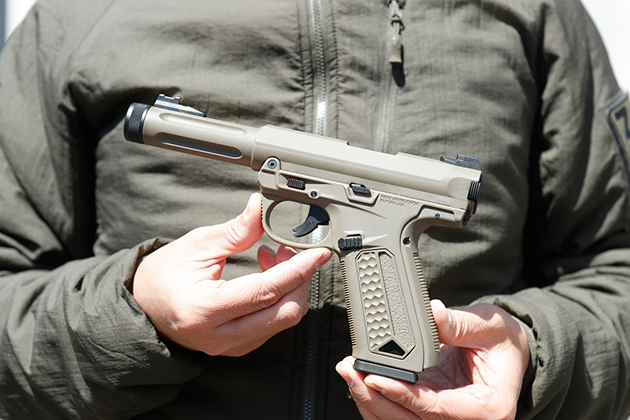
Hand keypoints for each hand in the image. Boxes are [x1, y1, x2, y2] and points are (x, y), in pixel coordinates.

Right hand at [132, 193, 331, 356]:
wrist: (143, 308)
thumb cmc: (163, 276)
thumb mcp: (196, 245)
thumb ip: (235, 231)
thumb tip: (261, 207)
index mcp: (205, 309)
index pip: (266, 291)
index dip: (297, 270)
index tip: (318, 253)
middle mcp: (220, 335)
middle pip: (284, 313)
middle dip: (299, 279)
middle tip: (293, 250)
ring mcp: (230, 346)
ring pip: (282, 321)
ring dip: (289, 288)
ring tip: (274, 256)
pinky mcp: (238, 347)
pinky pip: (272, 325)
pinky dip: (279, 299)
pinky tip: (267, 275)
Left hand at [336, 300, 529, 419]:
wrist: (508, 351)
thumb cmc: (503, 342)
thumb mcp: (489, 327)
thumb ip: (460, 323)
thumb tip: (433, 312)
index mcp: (486, 408)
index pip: (435, 409)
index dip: (402, 394)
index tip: (375, 378)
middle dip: (375, 398)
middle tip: (351, 372)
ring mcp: (445, 417)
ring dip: (370, 400)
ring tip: (349, 373)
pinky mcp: (431, 409)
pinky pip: (400, 411)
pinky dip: (377, 398)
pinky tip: (360, 380)